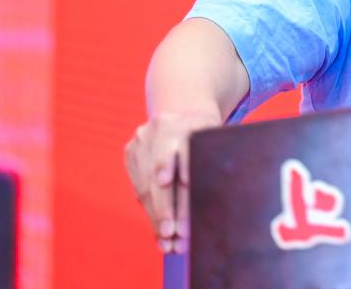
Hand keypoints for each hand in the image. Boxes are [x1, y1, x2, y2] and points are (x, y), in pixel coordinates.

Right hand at [124, 110, 221, 252]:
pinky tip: (158, 229)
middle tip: (173, 232)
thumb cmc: (210, 139)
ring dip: (156, 214)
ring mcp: (143, 137)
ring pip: (147, 181)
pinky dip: (148, 209)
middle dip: (166, 204)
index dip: (185, 168)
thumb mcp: (220, 145)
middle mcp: (165, 126)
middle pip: (162, 169)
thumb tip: (218, 208)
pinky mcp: (131, 150)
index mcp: (193, 120)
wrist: (185, 112)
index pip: (188, 150)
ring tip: (166, 238)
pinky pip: (137, 185)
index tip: (188, 186)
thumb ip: (216, 169)